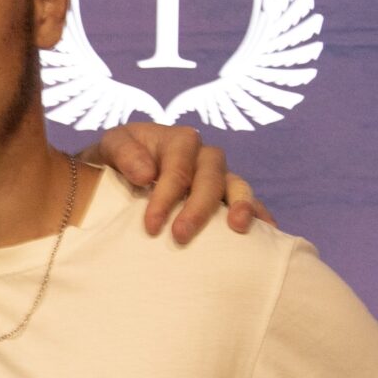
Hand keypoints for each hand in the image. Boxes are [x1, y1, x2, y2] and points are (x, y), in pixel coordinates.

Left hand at [80, 123, 273, 241]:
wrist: (117, 173)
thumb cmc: (115, 160)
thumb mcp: (110, 147)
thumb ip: (124, 152)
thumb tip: (147, 173)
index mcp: (178, 140)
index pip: (178, 166)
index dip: (166, 195)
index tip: (151, 226)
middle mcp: (203, 156)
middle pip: (210, 176)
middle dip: (198, 207)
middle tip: (180, 236)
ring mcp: (218, 176)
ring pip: (236, 185)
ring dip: (241, 205)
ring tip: (238, 227)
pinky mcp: (225, 196)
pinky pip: (248, 202)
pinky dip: (259, 214)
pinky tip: (267, 232)